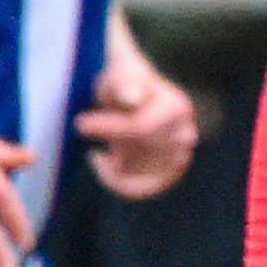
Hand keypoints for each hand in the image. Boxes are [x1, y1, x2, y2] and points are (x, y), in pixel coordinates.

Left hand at [76, 46, 198, 198]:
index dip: (108, 128)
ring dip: (111, 158)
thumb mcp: (119, 75)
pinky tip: (104, 162)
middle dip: (109, 140)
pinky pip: (139, 190)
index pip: (140, 128)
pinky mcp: (170, 174)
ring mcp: (180, 157)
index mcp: (177, 108)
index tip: (80, 123)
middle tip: (87, 126)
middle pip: (135, 151)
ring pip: (132, 172)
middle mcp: (185, 134)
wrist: (133, 96)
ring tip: (103, 140)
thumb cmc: (122, 82)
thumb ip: (124, 84)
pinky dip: (117, 180)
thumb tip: (132, 97)